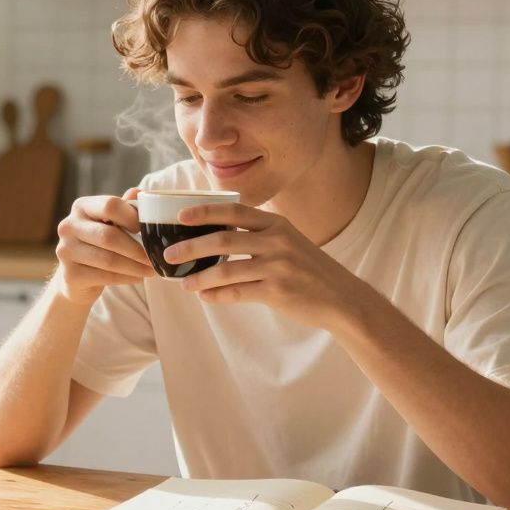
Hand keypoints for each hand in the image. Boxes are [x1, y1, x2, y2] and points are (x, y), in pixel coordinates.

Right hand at [53, 187, 154, 304]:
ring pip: (109, 260)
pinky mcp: (70, 275)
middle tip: (156, 256)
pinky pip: (105, 277)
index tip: (149, 229)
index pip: (110, 205)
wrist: (77, 275)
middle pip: (109, 236)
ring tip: (152, 269)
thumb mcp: (111, 222)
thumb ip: (125, 208)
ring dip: (135, 266)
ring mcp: (66, 251)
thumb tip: (140, 193)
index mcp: (81, 207)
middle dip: (137, 249)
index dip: (132, 217)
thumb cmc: (100, 243)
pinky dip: (126, 278)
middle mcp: (68, 226)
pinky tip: (138, 277)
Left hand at [163, 202, 373, 330]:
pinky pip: (239, 292)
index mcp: (276, 224)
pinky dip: (218, 295)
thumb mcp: (288, 241)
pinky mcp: (278, 291)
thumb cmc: (308, 269)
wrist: (341, 297)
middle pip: (223, 240)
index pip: (234, 211)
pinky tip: (205, 297)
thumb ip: (258, 234)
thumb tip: (216, 234)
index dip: (205, 212)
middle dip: (191, 247)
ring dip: (200, 277)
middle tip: (168, 254)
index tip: (181, 216)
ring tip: (182, 283)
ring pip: (227, 270)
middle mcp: (277, 241)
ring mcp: (278, 266)